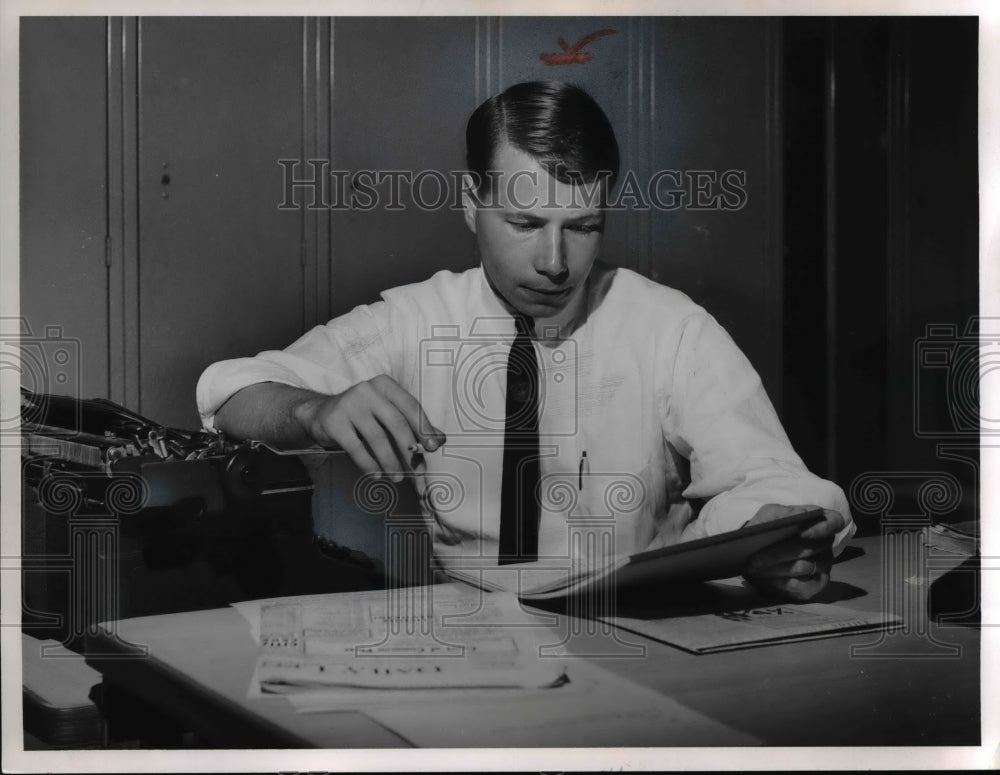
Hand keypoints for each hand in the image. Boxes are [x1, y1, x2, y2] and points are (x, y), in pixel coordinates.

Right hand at [293, 375, 445, 481]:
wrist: (320, 414)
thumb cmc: (362, 415)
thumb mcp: (387, 413)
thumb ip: (413, 424)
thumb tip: (440, 440)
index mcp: (385, 385)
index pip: (410, 406)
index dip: (424, 428)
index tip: (433, 448)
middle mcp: (368, 390)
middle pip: (396, 423)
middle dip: (409, 450)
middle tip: (417, 470)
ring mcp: (349, 404)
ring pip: (377, 438)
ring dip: (390, 462)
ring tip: (397, 477)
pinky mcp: (335, 421)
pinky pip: (356, 448)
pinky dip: (369, 465)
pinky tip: (376, 475)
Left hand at [743, 504, 845, 601]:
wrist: (753, 553)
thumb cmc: (765, 529)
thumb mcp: (766, 517)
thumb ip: (780, 512)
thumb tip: (801, 513)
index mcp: (819, 522)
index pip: (835, 521)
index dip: (823, 527)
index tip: (802, 533)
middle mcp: (825, 543)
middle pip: (811, 548)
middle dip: (780, 553)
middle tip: (755, 557)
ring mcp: (823, 565)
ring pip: (804, 567)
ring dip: (777, 568)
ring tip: (754, 567)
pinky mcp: (815, 585)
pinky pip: (805, 587)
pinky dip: (783, 584)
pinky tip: (767, 580)